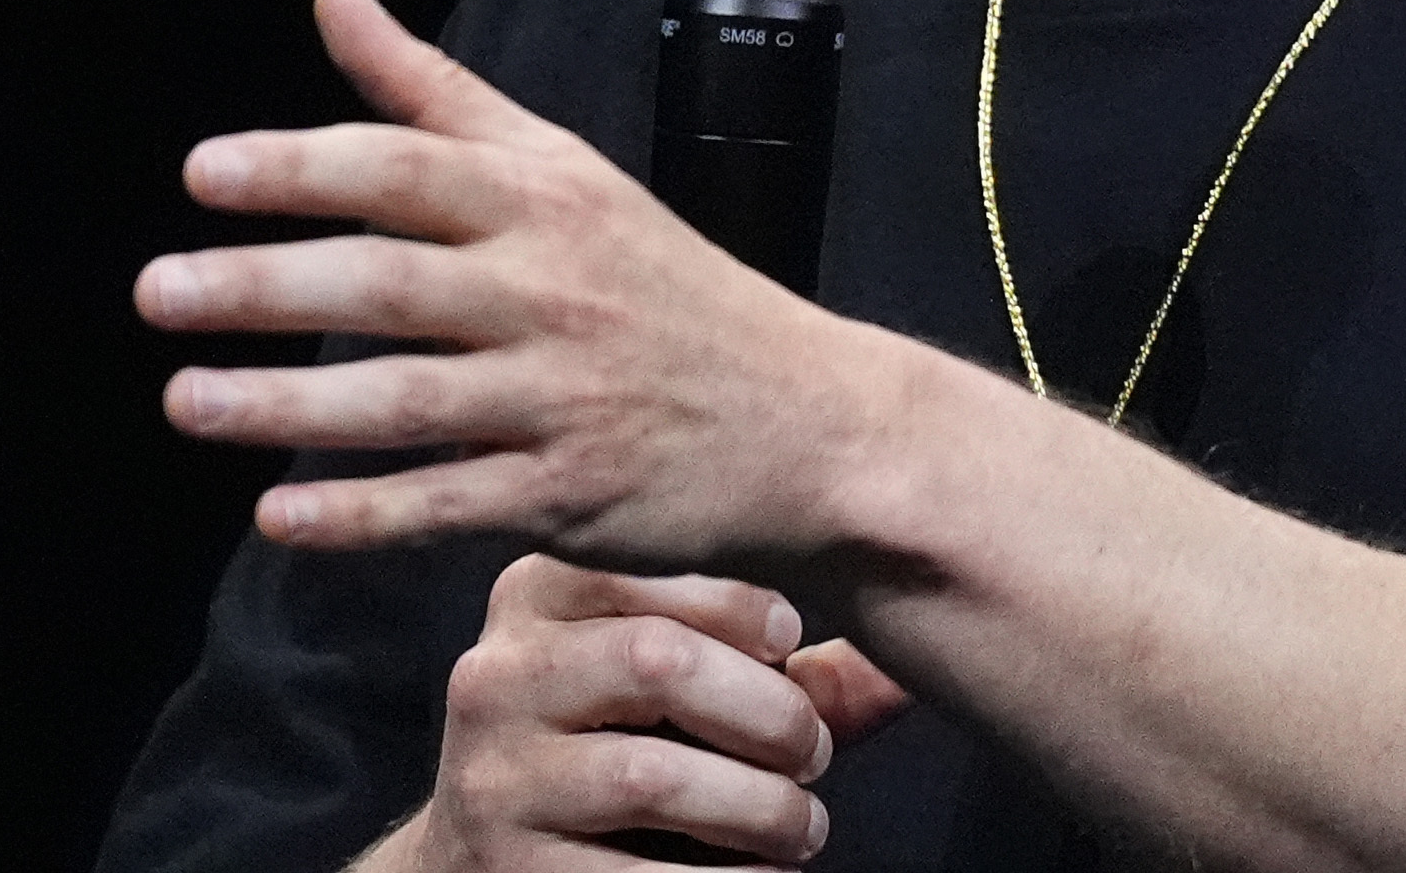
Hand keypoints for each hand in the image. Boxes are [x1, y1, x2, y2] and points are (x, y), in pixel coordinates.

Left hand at [134, 0, 903, 566]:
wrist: (806, 420)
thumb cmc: (664, 284)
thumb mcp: (563, 168)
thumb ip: (432, 91)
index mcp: (545, 201)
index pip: (406, 170)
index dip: (302, 169)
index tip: (204, 174)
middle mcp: (549, 291)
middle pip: (389, 283)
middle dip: (266, 288)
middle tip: (157, 291)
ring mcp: (558, 397)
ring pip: (404, 401)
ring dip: (287, 406)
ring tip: (185, 399)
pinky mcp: (564, 493)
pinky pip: (445, 502)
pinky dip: (359, 512)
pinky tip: (278, 514)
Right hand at [364, 556, 915, 871]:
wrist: (488, 862)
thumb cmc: (619, 745)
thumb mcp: (677, 684)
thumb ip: (784, 662)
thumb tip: (918, 647)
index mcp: (535, 591)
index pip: (657, 562)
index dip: (748, 609)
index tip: (791, 644)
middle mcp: (495, 674)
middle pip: (658, 662)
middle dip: (768, 714)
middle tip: (815, 754)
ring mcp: (490, 779)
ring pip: (653, 776)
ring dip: (762, 808)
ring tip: (804, 827)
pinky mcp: (506, 872)